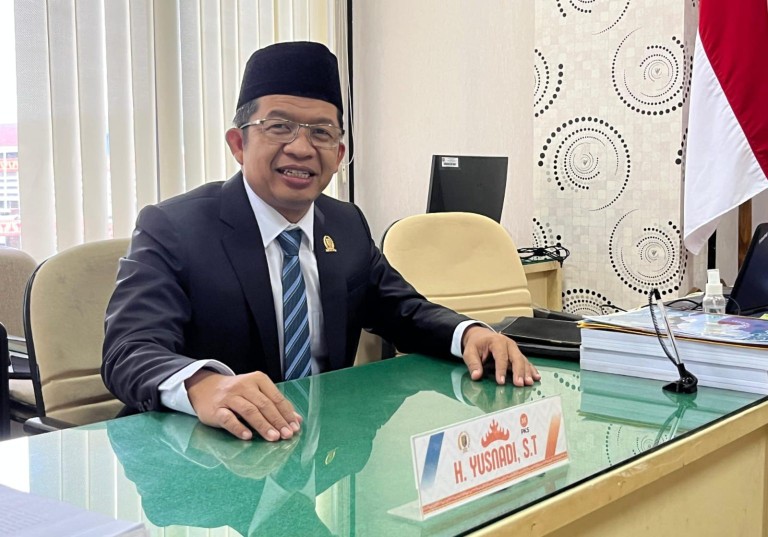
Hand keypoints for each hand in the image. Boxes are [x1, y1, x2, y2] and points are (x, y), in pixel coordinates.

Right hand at [185, 369, 301, 441]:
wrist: (206, 388)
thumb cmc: (238, 393)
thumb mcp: (257, 393)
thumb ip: (276, 405)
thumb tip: (297, 420)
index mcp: (258, 380)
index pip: (276, 397)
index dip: (286, 413)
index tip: (295, 427)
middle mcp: (244, 386)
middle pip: (264, 405)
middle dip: (277, 421)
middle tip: (287, 435)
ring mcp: (229, 397)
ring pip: (249, 411)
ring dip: (263, 425)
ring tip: (273, 437)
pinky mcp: (216, 409)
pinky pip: (228, 419)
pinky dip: (238, 428)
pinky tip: (248, 436)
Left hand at [461, 325, 540, 385]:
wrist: (481, 336)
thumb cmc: (476, 344)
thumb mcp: (469, 352)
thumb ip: (473, 363)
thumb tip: (476, 376)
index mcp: (496, 341)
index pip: (500, 356)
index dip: (501, 369)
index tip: (500, 381)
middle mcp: (508, 344)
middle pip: (516, 358)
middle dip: (518, 372)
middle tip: (519, 384)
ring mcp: (514, 349)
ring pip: (523, 360)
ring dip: (527, 372)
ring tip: (529, 383)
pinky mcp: (517, 354)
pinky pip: (526, 362)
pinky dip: (531, 370)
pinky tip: (536, 377)